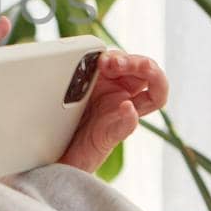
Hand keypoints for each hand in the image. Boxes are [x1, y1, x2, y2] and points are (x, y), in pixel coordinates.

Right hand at [58, 50, 167, 173]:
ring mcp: (102, 87)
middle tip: (114, 64)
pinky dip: (93, 57)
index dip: (157, 80)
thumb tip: (130, 109)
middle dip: (132, 62)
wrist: (54, 153)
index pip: (157, 93)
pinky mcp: (83, 81)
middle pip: (139, 71)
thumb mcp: (102, 143)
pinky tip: (87, 60)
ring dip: (114, 57)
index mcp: (131, 111)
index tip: (144, 71)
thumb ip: (120, 129)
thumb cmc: (81, 153)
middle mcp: (120, 96)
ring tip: (102, 62)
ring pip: (118, 62)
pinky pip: (94, 63)